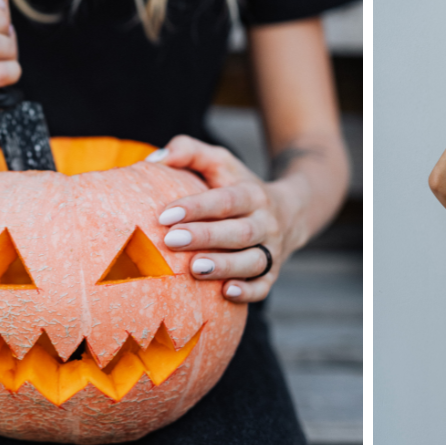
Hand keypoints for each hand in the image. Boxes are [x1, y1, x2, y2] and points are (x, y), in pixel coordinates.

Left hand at [147, 135, 300, 302]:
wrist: (290, 213)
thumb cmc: (239, 187)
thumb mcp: (221, 162)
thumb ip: (190, 151)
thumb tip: (154, 159)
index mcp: (253, 195)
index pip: (226, 200)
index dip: (197, 207)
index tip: (165, 214)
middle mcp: (266, 223)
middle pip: (239, 232)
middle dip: (206, 237)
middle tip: (172, 240)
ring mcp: (271, 250)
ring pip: (253, 261)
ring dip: (225, 266)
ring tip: (194, 268)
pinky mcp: (272, 273)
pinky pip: (264, 286)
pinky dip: (249, 291)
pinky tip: (227, 293)